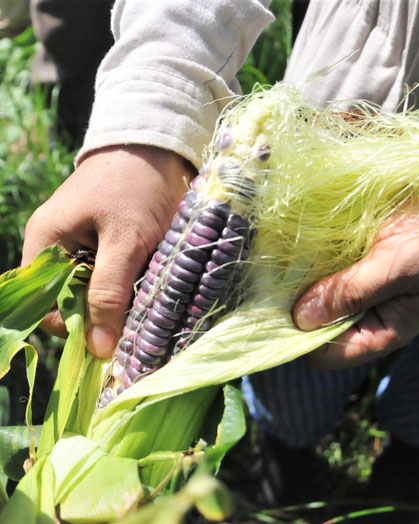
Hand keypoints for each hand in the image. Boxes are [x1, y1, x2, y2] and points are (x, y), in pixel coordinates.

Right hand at [22, 145, 193, 357]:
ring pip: (96, 289)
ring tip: (148, 294)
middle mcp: (57, 245)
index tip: (114, 334)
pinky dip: (131, 281)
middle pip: (72, 300)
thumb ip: (109, 292)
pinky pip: (113, 273)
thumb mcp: (125, 241)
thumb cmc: (137, 186)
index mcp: (46, 242)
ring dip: (122, 298)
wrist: (159, 144)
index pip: (47, 306)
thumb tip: (98, 349)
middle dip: (105, 313)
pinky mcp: (106, 239)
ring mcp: (81, 241)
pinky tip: (151, 280)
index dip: (78, 326)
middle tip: (139, 315)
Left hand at [292, 211, 418, 369]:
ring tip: (287, 263)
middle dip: (295, 309)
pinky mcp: (343, 270)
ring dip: (295, 285)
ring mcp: (350, 294)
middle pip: (311, 330)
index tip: (288, 309)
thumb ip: (355, 292)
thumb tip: (302, 318)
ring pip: (307, 302)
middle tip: (282, 280)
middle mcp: (360, 318)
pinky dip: (301, 266)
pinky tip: (297, 249)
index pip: (328, 355)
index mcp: (380, 333)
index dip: (305, 339)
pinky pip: (312, 276)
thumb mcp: (399, 269)